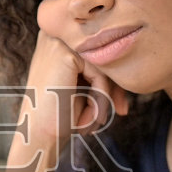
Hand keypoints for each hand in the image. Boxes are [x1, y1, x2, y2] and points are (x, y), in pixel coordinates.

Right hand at [17, 32, 128, 158]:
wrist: (36, 137)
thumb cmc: (60, 114)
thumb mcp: (85, 86)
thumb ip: (103, 69)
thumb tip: (134, 63)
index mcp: (59, 38)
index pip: (100, 52)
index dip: (113, 79)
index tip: (121, 106)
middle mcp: (56, 34)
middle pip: (105, 54)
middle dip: (116, 86)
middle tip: (121, 110)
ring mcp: (58, 42)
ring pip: (105, 65)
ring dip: (106, 97)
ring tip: (96, 120)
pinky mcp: (64, 55)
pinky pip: (100, 74)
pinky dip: (100, 100)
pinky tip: (88, 118)